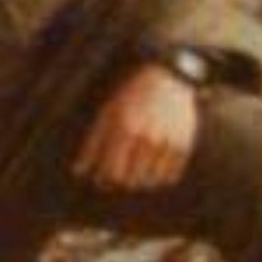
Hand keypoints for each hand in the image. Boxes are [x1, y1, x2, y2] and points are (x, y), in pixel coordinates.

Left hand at [72, 63, 198, 190]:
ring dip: (140, 181)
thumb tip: (78, 172)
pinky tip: (152, 166)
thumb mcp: (107, 114)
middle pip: (131, 181)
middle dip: (121, 181)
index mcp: (123, 128)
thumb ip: (92, 144)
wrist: (168, 79)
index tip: (101, 179)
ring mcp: (167, 142)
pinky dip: (159, 178)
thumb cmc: (130, 97)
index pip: (112, 172)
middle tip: (119, 173)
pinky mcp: (183, 146)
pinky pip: (169, 177)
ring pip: (150, 182)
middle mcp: (146, 137)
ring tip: (135, 170)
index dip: (104, 180)